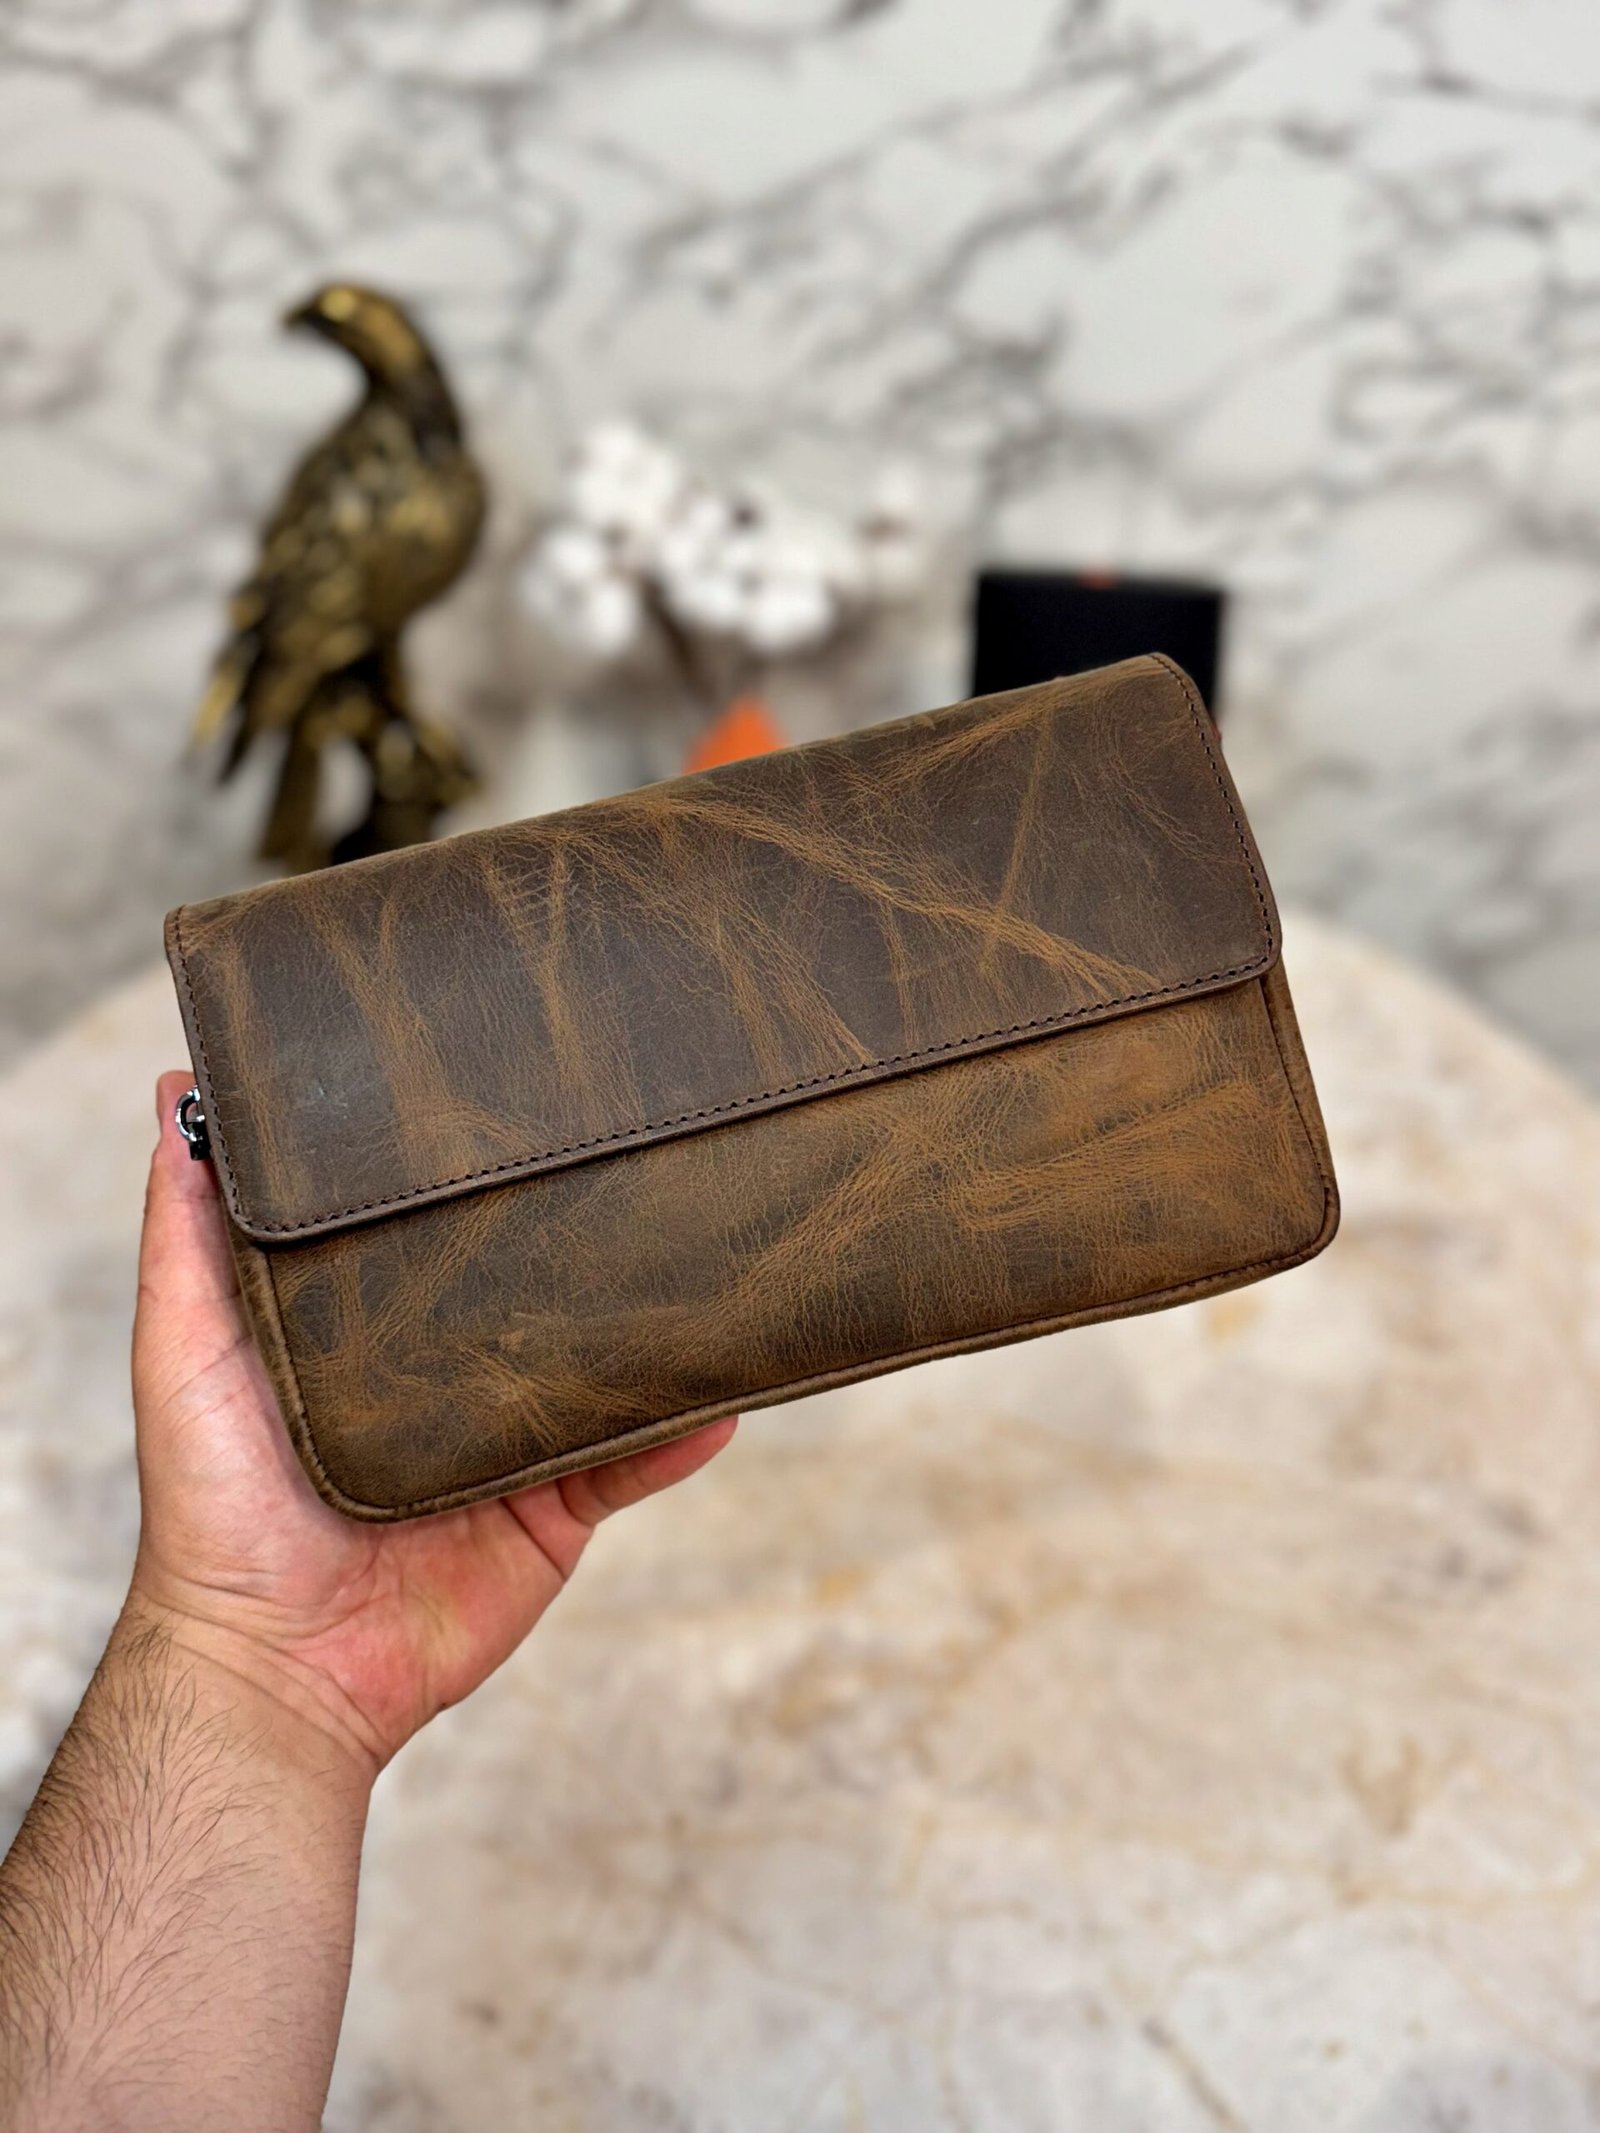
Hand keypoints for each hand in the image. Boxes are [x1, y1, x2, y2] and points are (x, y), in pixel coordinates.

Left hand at [130, 1069, 736, 1780]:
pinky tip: (728, 1388)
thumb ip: (186, 1236)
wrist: (275, 1666)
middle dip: (580, 1238)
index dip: (464, 1177)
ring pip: (598, 1369)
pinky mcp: (554, 1514)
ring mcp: (509, 1446)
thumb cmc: (212, 1507)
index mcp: (368, 1332)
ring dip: (653, 1326)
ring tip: (710, 1250)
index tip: (505, 1097)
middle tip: (634, 1155)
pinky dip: (683, 1430)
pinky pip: (634, 1463)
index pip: (429, 1232)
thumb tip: (172, 1095)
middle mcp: (447, 1378)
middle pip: (532, 1294)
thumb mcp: (184, 1349)